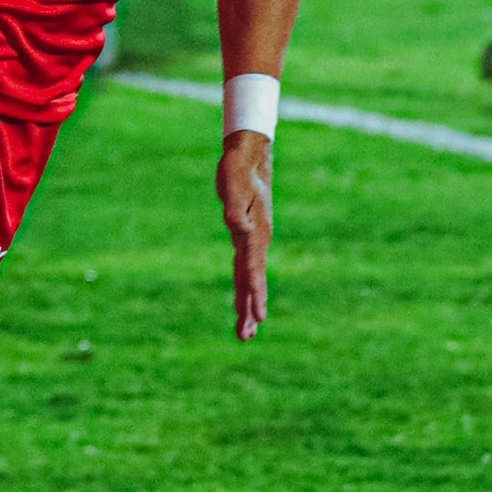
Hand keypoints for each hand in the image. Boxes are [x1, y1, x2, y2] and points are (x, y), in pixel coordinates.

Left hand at [217, 129, 273, 341]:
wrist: (249, 155)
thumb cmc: (238, 169)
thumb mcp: (234, 186)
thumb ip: (236, 209)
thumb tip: (239, 229)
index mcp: (256, 233)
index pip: (253, 269)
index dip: (254, 293)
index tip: (258, 317)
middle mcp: (257, 240)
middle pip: (252, 280)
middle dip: (250, 309)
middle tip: (246, 337)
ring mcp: (253, 239)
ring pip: (249, 278)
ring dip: (247, 303)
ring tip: (246, 331)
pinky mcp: (247, 235)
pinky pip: (246, 267)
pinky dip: (245, 286)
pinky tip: (244, 300)